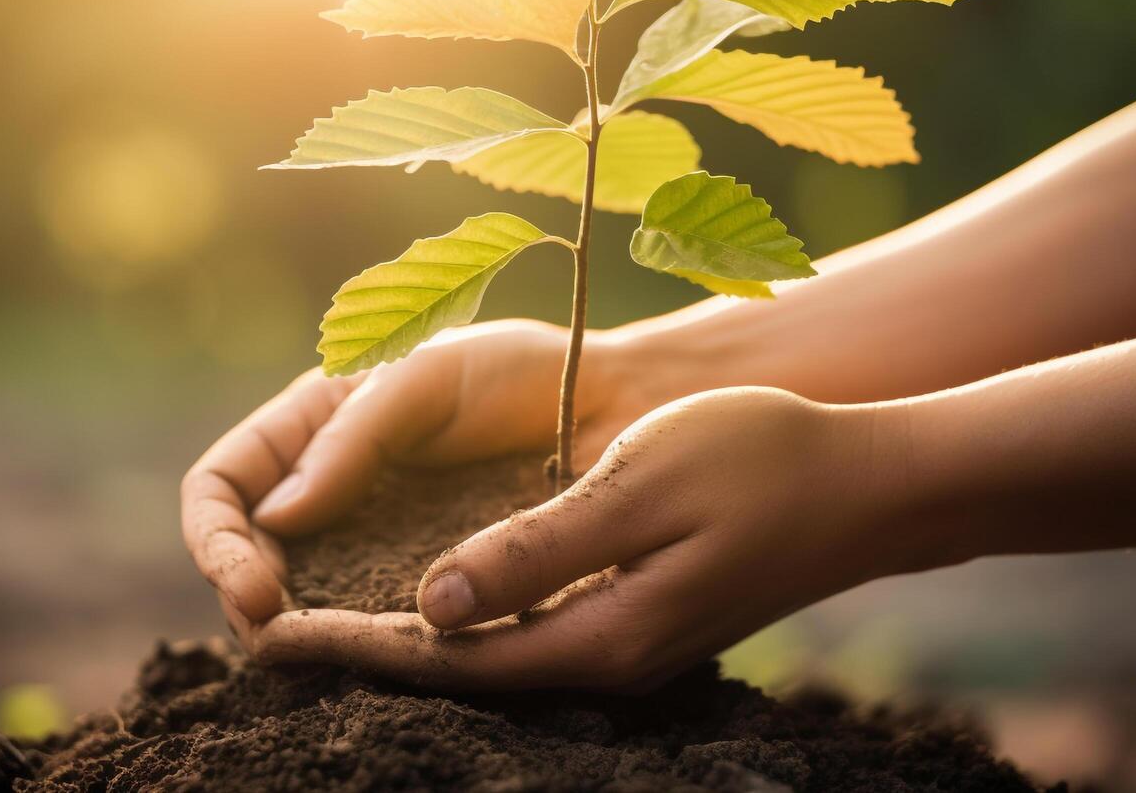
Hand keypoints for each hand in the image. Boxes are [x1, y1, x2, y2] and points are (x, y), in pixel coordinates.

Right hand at [180, 319, 690, 646]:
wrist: (612, 407)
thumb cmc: (520, 374)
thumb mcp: (423, 377)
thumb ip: (350, 438)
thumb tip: (277, 519)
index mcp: (311, 429)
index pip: (224, 487)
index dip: (218, 539)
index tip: (254, 584)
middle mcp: (330, 491)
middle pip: (248, 558)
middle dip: (248, 599)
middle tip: (280, 634)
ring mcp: (374, 544)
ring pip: (302, 601)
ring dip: (297, 633)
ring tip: (317, 653)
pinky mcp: (427, 585)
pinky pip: (374, 624)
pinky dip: (361, 645)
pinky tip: (377, 656)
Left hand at [247, 386, 957, 690]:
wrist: (868, 485)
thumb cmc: (759, 462)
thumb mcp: (638, 485)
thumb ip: (534, 549)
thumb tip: (431, 605)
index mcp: (596, 634)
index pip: (442, 656)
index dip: (350, 643)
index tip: (267, 630)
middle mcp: (605, 659)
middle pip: (456, 672)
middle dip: (361, 652)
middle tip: (268, 629)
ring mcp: (628, 647)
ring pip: (490, 658)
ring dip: (407, 641)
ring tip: (326, 617)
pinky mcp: (642, 623)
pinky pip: (530, 637)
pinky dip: (466, 623)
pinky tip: (434, 599)